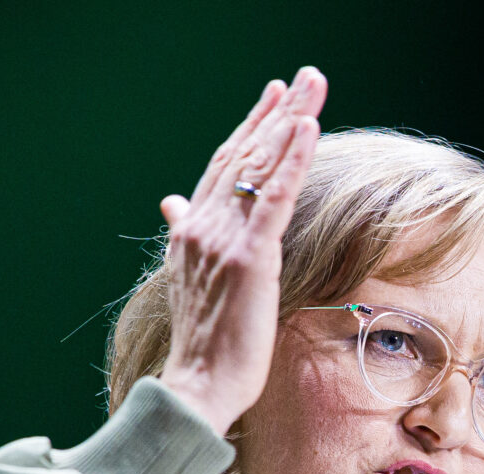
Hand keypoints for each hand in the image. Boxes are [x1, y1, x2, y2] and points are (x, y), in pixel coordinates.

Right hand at [156, 66, 327, 433]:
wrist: (197, 385)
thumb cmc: (203, 345)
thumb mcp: (189, 280)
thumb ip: (183, 235)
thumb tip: (170, 203)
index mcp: (191, 231)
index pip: (223, 168)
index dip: (250, 130)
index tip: (274, 99)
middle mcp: (203, 227)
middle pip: (244, 156)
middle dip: (276, 113)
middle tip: (305, 78)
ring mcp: (224, 240)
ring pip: (260, 168)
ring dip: (289, 122)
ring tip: (313, 87)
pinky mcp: (249, 257)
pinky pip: (274, 197)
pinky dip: (290, 159)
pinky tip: (307, 128)